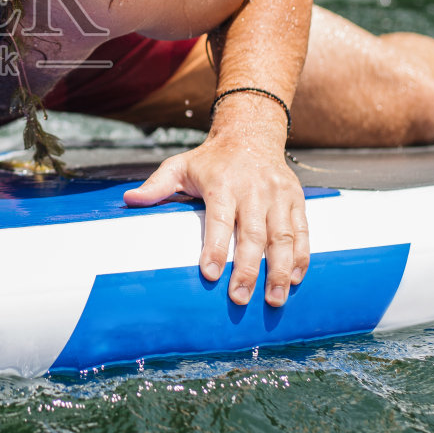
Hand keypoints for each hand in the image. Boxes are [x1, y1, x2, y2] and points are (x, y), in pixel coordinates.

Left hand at [123, 139, 309, 306]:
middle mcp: (253, 190)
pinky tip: (296, 279)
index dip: (215, 247)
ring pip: (282, 236)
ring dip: (281, 270)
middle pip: (253, 234)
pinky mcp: (295, 199)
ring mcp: (278, 195)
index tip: (209, 274)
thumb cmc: (211, 159)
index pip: (219, 219)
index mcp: (222, 184)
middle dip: (248, 269)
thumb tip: (130, 200)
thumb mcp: (180, 165)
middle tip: (240, 297)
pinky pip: (302, 231)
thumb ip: (157, 185)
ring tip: (274, 299)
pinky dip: (301, 256)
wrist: (251, 133)